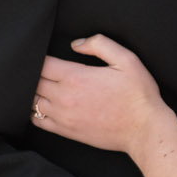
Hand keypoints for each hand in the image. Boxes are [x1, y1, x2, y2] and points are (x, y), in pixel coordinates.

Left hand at [33, 36, 162, 153]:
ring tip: (42, 87)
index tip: (47, 56)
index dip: (40, 57)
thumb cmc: (138, 95)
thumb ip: (99, 44)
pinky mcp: (66, 131)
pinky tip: (43, 105)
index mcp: (76, 77)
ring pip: (32, 101)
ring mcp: (63, 116)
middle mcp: (64, 97)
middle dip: (36, 74)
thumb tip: (76, 44)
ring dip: (34, 92)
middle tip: (45, 70)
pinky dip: (34, 112)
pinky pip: (38, 121)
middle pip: (34, 82)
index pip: (42, 64)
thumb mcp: (126, 60)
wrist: (144, 129)